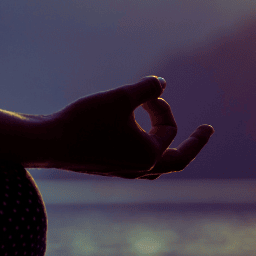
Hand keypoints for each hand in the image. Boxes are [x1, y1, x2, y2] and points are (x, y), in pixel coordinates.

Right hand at [46, 76, 213, 178]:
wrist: (47, 143)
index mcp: (149, 156)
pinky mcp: (105, 169)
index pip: (169, 128)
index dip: (160, 105)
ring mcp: (122, 172)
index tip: (145, 93)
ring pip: (156, 168)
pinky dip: (146, 153)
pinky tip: (139, 145)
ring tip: (176, 146)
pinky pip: (137, 167)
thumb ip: (146, 89)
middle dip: (194, 144)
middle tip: (208, 131)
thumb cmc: (85, 120)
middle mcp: (139, 169)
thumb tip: (162, 83)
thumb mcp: (120, 98)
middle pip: (177, 161)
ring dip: (168, 151)